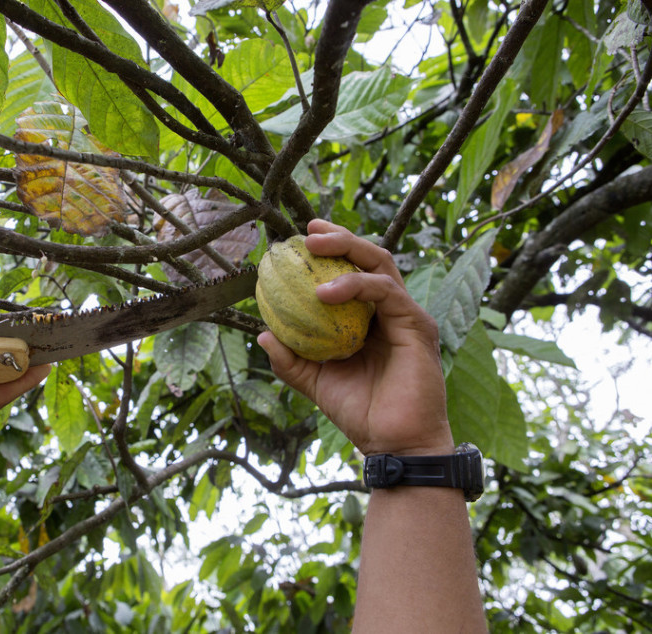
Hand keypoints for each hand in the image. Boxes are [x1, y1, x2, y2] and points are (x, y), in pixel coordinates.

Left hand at [257, 219, 452, 456]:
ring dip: (346, 250)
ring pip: (380, 265)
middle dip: (340, 238)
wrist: (392, 444)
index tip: (300, 240)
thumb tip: (264, 334)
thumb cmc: (360, 413)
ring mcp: (407, 316)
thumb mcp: (316, 382)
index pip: (352, 274)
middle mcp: (391, 312)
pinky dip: (355, 286)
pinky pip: (386, 292)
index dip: (330, 252)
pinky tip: (324, 293)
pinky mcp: (417, 326)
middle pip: (369, 259)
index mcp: (370, 320)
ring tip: (313, 248)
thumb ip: (292, 359)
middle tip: (309, 231)